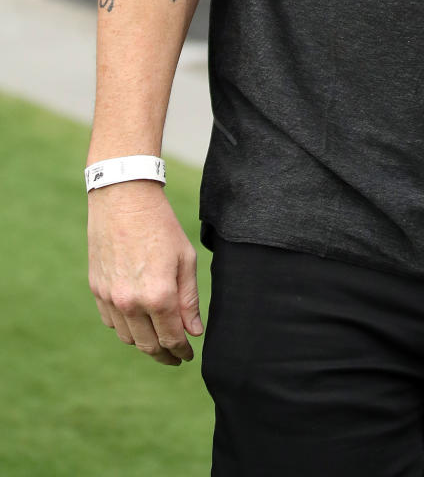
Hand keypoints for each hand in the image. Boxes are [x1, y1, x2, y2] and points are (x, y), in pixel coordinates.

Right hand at [88, 181, 203, 365]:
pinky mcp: (97, 290)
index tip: (188, 356)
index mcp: (158, 296)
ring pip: (128, 338)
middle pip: (148, 346)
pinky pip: (111, 322)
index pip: (172, 339)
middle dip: (165, 355)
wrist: (124, 199)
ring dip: (144, 343)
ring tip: (158, 339)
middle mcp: (131, 303)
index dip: (182, 352)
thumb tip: (194, 331)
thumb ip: (189, 299)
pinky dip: (125, 328)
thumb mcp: (185, 259)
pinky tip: (137, 321)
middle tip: (176, 357)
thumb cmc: (161, 225)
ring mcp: (110, 298)